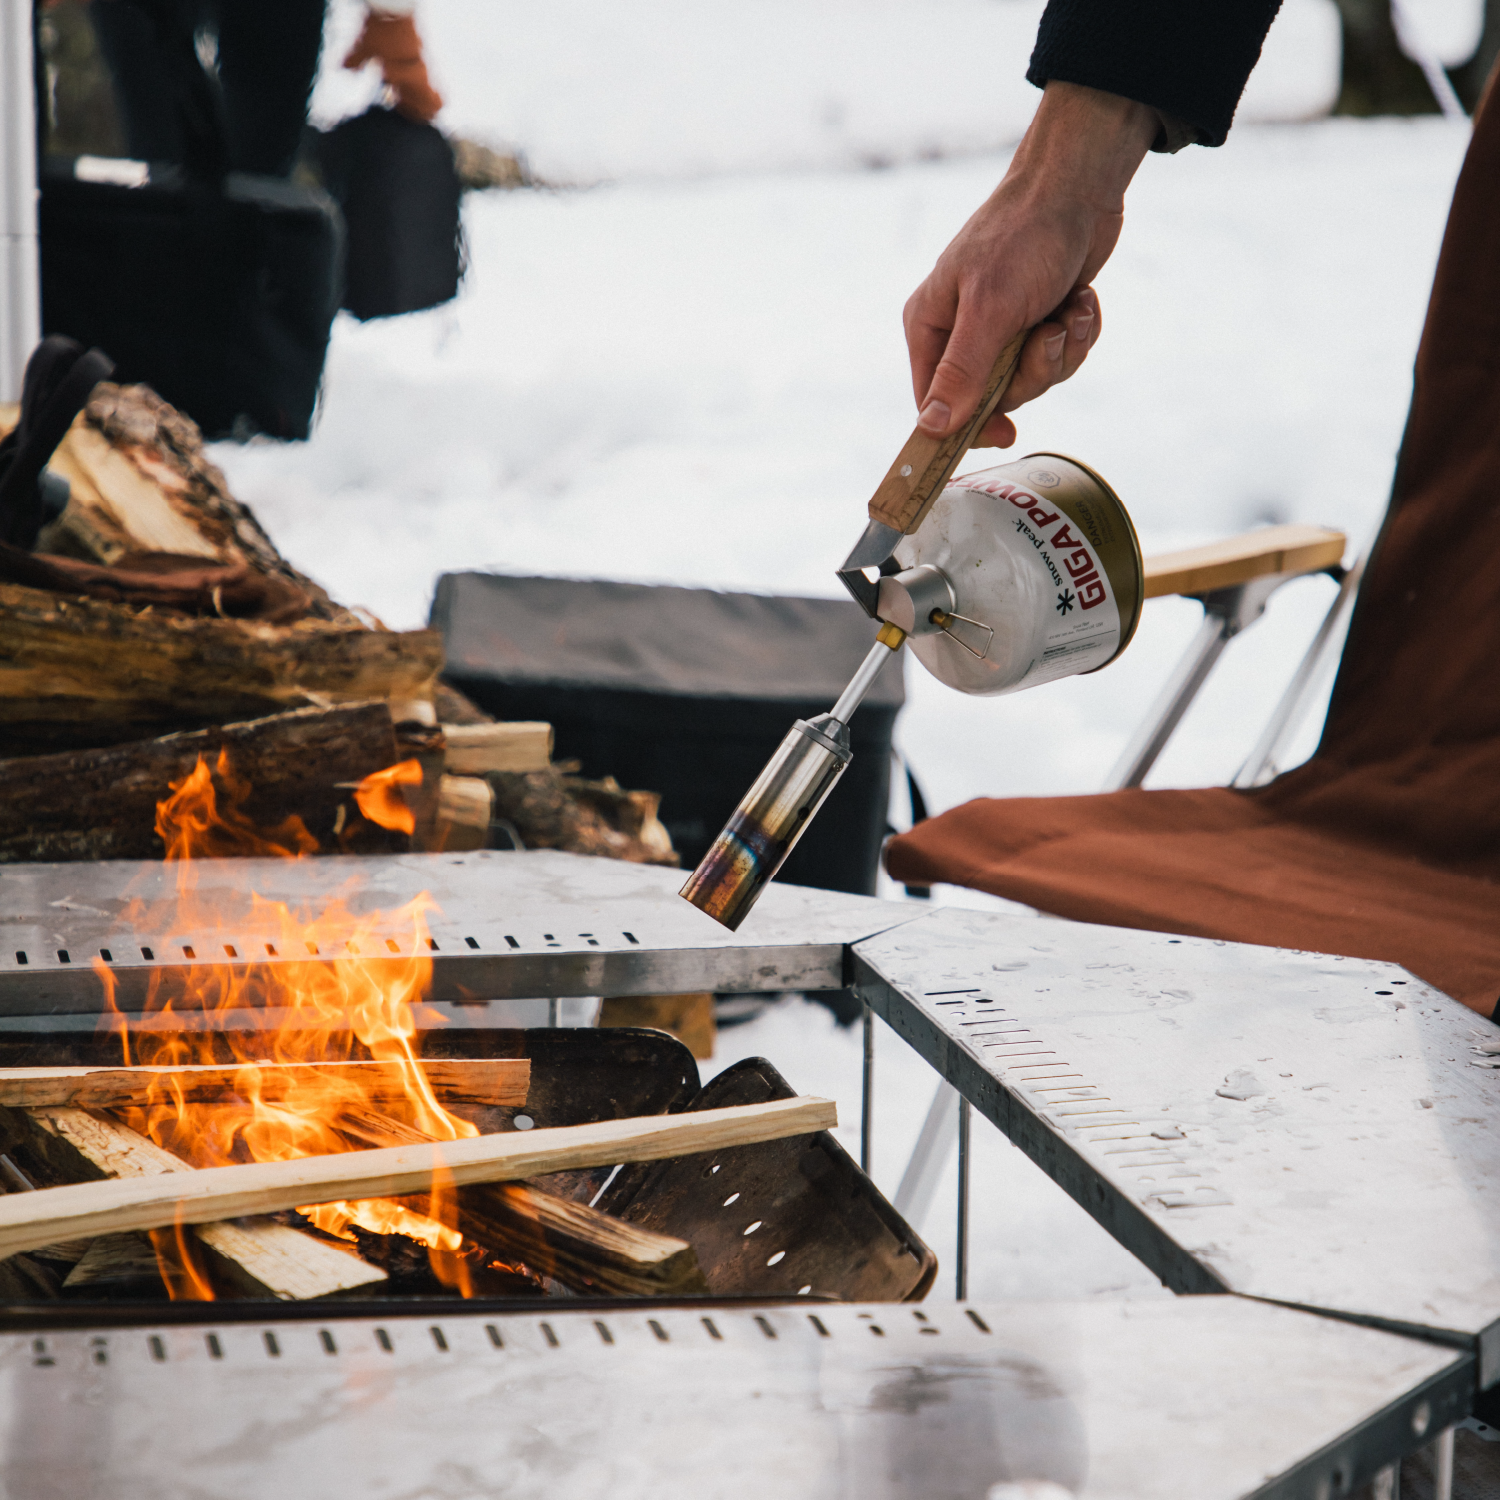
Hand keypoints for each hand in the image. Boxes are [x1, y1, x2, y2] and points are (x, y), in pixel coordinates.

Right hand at [904, 83, 1157, 447]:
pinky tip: (1080, 300)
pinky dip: (1078, 333)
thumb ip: (961, 372)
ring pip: (1033, 380)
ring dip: (1062, 349)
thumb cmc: (1024, 236)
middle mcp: (961, 333)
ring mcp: (1002, 329)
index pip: (934, 403)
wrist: (1079, 186)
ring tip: (1071, 308)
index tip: (1005, 432)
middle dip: (1033, 370)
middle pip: (992, 398)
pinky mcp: (1039, 322)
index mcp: (931, 327)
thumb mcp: (990, 309)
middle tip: (1047, 335)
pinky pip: (1060, 358)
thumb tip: (932, 427)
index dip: (968, 424)